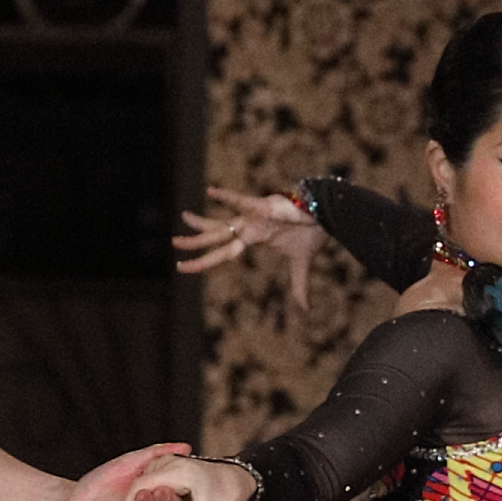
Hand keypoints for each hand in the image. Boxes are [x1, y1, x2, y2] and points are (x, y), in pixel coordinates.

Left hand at [173, 186, 323, 306]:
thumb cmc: (312, 230)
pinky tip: (211, 191)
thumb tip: (305, 309)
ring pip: (223, 223)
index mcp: (252, 238)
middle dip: (195, 241)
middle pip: (216, 235)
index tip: (184, 266)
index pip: (223, 251)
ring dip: (203, 224)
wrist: (327, 214)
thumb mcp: (302, 263)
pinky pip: (243, 202)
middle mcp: (248, 227)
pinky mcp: (265, 207)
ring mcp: (254, 217)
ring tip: (183, 218)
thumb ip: (299, 284)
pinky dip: (228, 198)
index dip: (204, 260)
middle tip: (174, 242)